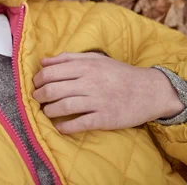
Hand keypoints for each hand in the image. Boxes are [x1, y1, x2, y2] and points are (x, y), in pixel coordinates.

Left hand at [32, 52, 183, 133]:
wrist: (150, 91)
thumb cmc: (119, 73)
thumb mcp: (95, 59)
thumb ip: (68, 58)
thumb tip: (43, 61)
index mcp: (85, 67)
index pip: (50, 73)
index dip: (38, 80)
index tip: (36, 85)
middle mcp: (89, 83)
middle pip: (53, 90)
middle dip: (39, 96)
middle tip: (37, 100)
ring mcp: (97, 101)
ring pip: (63, 106)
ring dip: (49, 111)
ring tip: (46, 112)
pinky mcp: (105, 118)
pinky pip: (80, 123)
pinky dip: (65, 127)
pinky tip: (59, 127)